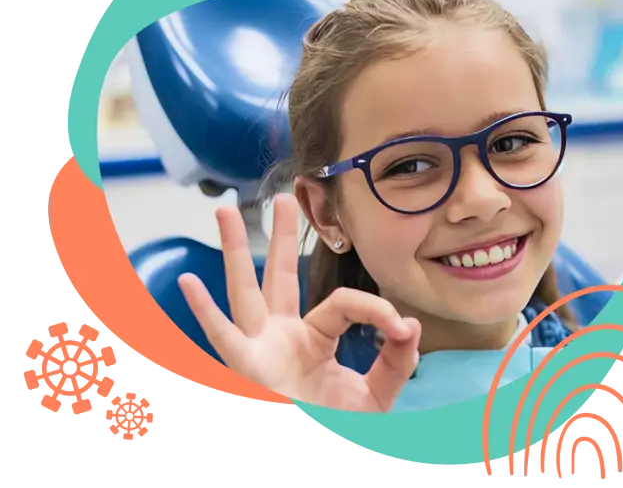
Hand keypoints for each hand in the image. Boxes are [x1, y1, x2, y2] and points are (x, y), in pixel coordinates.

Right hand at [178, 193, 420, 411]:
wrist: (332, 447)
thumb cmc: (343, 432)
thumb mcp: (377, 398)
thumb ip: (396, 361)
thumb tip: (410, 324)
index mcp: (314, 341)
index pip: (342, 303)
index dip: (375, 309)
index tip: (402, 328)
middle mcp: (284, 338)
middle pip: (282, 277)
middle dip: (284, 237)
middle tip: (284, 197)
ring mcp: (261, 351)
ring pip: (245, 292)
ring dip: (236, 251)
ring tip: (224, 211)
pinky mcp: (246, 372)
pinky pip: (223, 340)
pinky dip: (205, 313)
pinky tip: (190, 282)